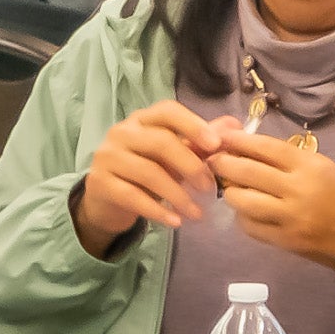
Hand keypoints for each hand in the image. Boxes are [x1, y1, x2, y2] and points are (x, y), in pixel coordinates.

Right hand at [70, 100, 222, 249]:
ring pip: (149, 172)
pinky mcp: (100, 183)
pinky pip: (134, 197)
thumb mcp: (172, 156)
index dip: (193, 125)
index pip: (168, 111)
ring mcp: (108, 157)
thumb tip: (234, 127)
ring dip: (178, 195)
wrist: (106, 201)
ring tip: (197, 213)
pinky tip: (175, 222)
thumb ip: (199, 142)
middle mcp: (121, 132)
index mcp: (142, 120)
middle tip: (210, 188)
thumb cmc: (143, 173)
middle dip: (191, 165)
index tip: (216, 145)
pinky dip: (158, 211)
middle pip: (161, 142)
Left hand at [202, 125, 334, 271]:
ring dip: (230, 192)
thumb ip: (291, 161)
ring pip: (242, 201)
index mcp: (310, 166)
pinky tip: (246, 211)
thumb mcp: (325, 167)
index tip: (222, 138)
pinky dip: (243, 217)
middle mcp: (297, 189)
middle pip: (247, 172)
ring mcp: (289, 218)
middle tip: (213, 160)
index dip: (239, 141)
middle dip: (224, 163)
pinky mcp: (285, 241)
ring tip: (231, 188)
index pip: (265, 148)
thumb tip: (253, 151)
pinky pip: (250, 227)